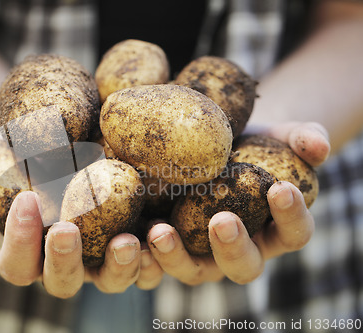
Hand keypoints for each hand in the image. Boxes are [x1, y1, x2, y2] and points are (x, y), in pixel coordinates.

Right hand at [0, 162, 142, 297]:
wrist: (63, 154)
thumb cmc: (24, 163)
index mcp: (28, 253)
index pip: (16, 263)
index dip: (17, 240)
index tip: (25, 200)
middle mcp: (65, 265)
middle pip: (62, 282)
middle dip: (63, 260)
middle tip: (66, 228)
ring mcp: (102, 261)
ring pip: (110, 282)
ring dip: (118, 268)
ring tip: (126, 240)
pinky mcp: (135, 248)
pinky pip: (147, 267)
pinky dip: (155, 257)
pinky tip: (159, 232)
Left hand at [143, 121, 329, 284]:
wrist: (217, 145)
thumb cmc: (255, 144)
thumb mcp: (281, 136)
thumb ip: (305, 138)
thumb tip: (317, 144)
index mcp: (274, 229)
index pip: (293, 232)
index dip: (291, 215)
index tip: (281, 187)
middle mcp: (240, 249)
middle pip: (243, 265)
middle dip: (233, 247)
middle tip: (222, 220)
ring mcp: (201, 252)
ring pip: (193, 270)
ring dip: (176, 257)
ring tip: (160, 231)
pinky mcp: (168, 244)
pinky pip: (155, 260)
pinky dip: (144, 253)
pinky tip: (129, 233)